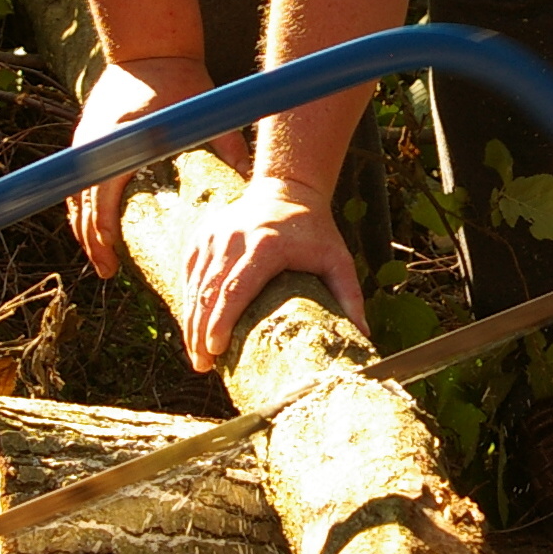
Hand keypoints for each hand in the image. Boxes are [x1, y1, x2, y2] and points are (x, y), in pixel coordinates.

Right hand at [68, 57, 250, 276]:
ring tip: (100, 257)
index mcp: (121, 140)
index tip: (112, 256)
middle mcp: (95, 143)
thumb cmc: (178, 79)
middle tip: (108, 272)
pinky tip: (92, 226)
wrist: (148, 46)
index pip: (103, 195)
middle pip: (83, 203)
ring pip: (75, 194)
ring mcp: (86, 139)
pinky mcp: (86, 136)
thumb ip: (226, 144)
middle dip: (93, 240)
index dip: (104, 231)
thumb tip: (251, 178)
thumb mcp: (204, 112)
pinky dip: (81, 205)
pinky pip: (77, 179)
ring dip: (84, 226)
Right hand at [178, 176, 359, 371]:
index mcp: (266, 244)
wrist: (288, 188)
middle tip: (203, 365)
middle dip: (201, 332)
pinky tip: (193, 328)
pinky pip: (190, 274)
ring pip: (194, 285)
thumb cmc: (315, 230)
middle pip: (208, 292)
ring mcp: (213, 235)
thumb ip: (350, 295)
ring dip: (191, 323)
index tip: (216, 350)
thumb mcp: (338, 258)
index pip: (236, 288)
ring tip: (197, 357)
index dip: (222, 321)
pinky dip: (189, 303)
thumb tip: (364, 335)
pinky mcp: (202, 236)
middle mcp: (233, 238)